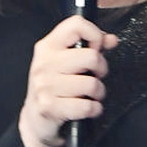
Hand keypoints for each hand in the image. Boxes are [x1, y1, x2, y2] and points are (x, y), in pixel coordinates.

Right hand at [18, 15, 118, 146]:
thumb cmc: (54, 89)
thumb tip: (110, 39)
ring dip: (98, 93)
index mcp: (48, 46)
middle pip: (91, 56)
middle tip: (95, 76)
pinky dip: (94, 109)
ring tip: (91, 95)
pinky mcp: (49, 107)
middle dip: (101, 69)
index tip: (96, 48)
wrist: (35, 121)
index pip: (76, 25)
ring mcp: (45, 85)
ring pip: (92, 84)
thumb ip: (90, 47)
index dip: (95, 35)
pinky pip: (87, 106)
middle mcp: (44, 63)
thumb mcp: (67, 63)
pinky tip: (88, 108)